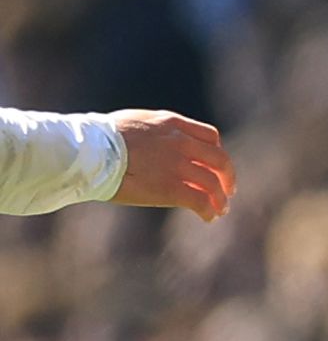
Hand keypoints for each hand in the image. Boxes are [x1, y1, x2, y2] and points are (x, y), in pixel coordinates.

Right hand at [103, 111, 232, 219]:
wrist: (87, 152)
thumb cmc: (97, 139)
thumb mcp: (133, 123)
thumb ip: (153, 132)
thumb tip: (152, 143)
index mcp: (171, 124)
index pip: (209, 137)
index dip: (216, 153)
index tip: (215, 165)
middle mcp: (180, 143)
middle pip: (219, 160)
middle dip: (227, 176)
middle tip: (228, 190)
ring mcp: (178, 165)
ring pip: (213, 183)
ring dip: (220, 198)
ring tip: (220, 209)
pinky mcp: (172, 188)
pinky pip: (201, 201)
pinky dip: (209, 210)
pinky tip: (208, 217)